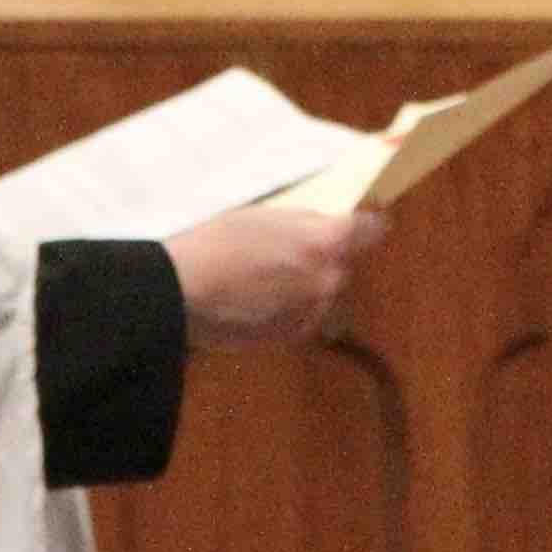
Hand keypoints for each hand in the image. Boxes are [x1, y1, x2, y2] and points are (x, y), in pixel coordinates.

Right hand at [165, 203, 386, 344]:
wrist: (180, 292)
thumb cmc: (216, 241)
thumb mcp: (262, 215)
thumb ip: (302, 224)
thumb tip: (323, 227)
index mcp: (324, 241)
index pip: (371, 229)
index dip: (369, 223)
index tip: (365, 220)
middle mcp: (328, 279)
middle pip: (342, 265)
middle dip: (326, 258)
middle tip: (293, 250)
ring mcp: (312, 312)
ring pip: (323, 294)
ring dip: (309, 287)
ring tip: (271, 279)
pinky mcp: (291, 336)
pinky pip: (304, 318)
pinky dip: (292, 310)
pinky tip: (262, 302)